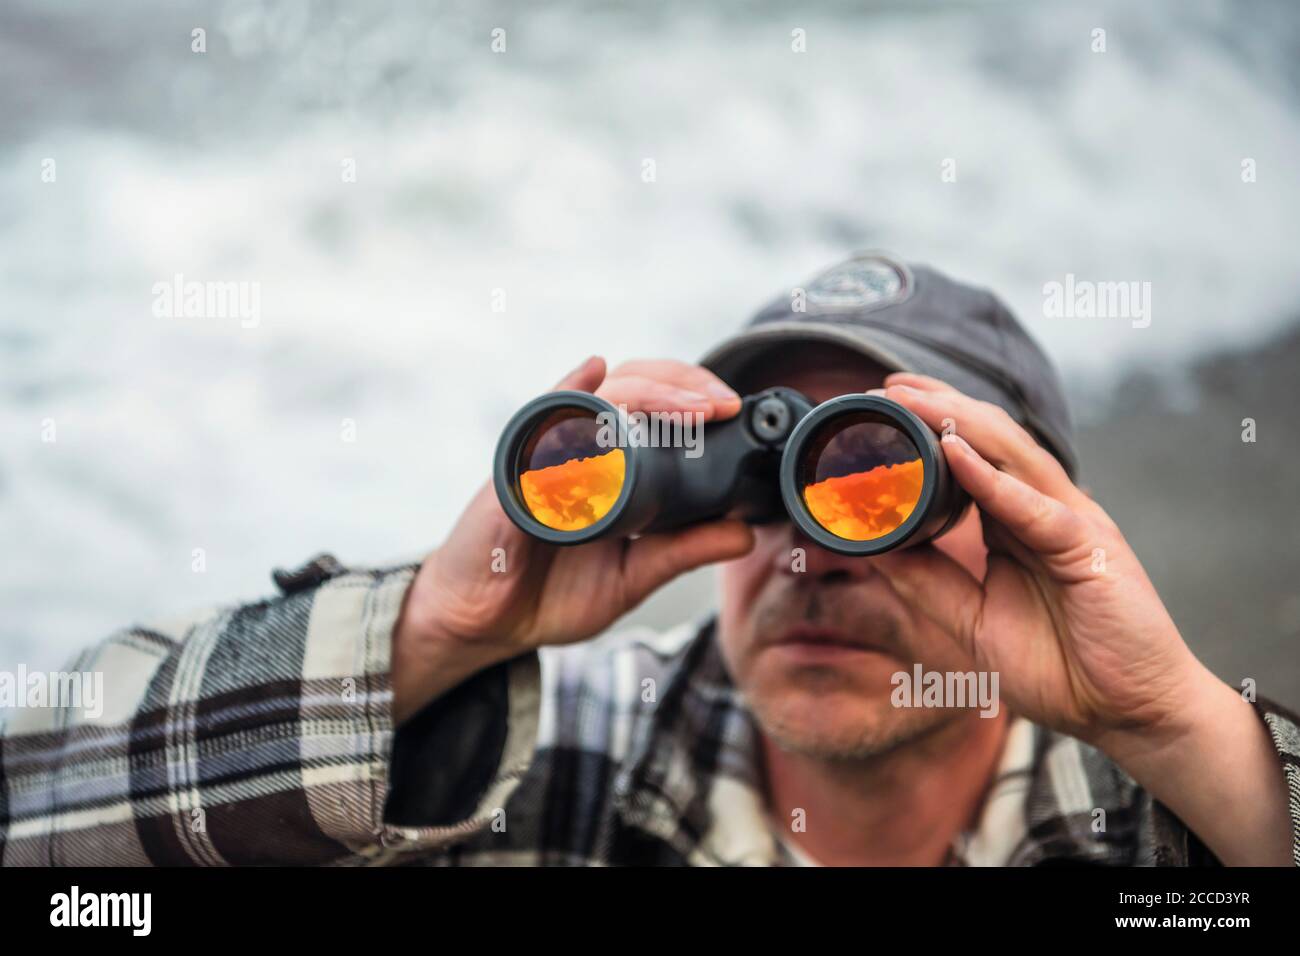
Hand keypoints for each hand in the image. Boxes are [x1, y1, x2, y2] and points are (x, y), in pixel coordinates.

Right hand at [392, 356, 753, 722]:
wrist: (482, 626)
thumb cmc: (548, 594)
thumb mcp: (632, 577)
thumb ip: (683, 552)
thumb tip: (744, 533)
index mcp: (610, 466)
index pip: (654, 406)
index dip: (693, 397)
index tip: (733, 411)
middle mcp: (578, 449)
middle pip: (632, 385)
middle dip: (682, 384)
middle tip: (721, 405)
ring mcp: (545, 455)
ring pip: (598, 397)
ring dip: (647, 392)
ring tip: (688, 404)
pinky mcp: (515, 472)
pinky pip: (541, 423)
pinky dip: (570, 394)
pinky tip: (594, 375)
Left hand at [871, 372, 1292, 864]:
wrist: (1125, 711)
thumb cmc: (1059, 665)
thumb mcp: (970, 619)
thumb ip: (927, 580)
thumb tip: (871, 547)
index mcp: (1018, 523)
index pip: (971, 460)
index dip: (932, 429)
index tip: (884, 407)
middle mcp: (1045, 510)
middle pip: (989, 443)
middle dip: (939, 407)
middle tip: (889, 384)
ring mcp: (1070, 522)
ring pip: (1009, 456)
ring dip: (958, 422)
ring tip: (912, 399)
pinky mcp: (1089, 547)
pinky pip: (1032, 506)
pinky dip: (991, 479)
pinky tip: (955, 451)